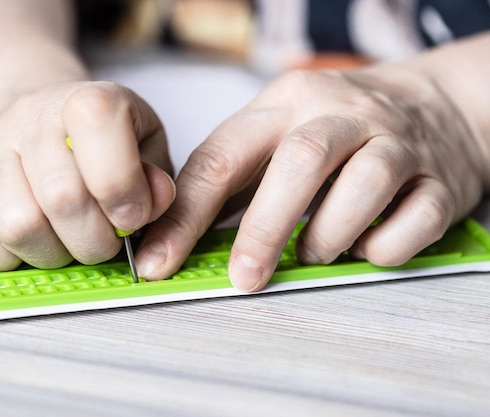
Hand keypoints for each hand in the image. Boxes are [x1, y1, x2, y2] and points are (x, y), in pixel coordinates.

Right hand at [0, 81, 174, 270]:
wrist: (37, 118)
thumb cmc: (102, 143)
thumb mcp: (146, 147)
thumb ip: (158, 181)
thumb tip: (149, 206)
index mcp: (86, 101)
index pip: (102, 137)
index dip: (123, 193)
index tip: (132, 217)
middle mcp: (28, 117)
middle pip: (62, 199)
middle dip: (95, 240)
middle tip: (104, 239)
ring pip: (18, 226)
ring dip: (53, 252)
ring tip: (67, 239)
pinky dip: (2, 258)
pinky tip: (29, 242)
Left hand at [137, 67, 486, 290]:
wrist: (433, 103)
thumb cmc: (338, 126)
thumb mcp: (278, 130)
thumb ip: (235, 179)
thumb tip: (181, 237)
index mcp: (286, 101)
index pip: (223, 155)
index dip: (186, 214)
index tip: (162, 260)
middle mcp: (343, 112)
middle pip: (300, 163)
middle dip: (264, 229)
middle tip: (245, 278)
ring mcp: (396, 141)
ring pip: (365, 185)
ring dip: (329, 235)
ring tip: (311, 254)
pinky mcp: (439, 178)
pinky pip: (416, 218)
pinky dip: (384, 246)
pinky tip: (365, 247)